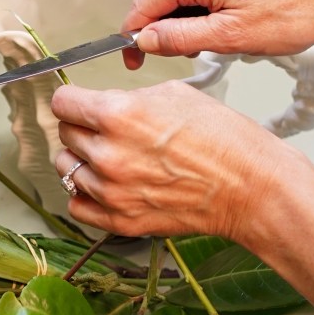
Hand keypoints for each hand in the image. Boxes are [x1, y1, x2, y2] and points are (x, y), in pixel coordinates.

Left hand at [50, 80, 313, 239]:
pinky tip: (105, 184)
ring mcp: (111, 191)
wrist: (250, 187)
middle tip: (104, 129)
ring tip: (109, 157)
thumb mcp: (173, 94)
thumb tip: (101, 102)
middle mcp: (108, 154)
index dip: (72, 100)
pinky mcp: (119, 220)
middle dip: (81, 127)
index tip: (77, 104)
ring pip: (67, 168)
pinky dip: (85, 194)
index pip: (63, 103)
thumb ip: (127, 98)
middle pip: (65, 134)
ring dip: (82, 160)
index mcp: (118, 115)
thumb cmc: (223, 140)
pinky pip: (77, 205)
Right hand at [122, 0, 313, 68]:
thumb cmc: (296, 10)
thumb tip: (146, 40)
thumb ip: (178, 38)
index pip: (144, 5)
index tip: (134, 57)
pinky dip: (205, 9)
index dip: (134, 36)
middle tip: (182, 55)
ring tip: (215, 40)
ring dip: (188, 21)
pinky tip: (225, 24)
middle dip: (166, 30)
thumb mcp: (228, 36)